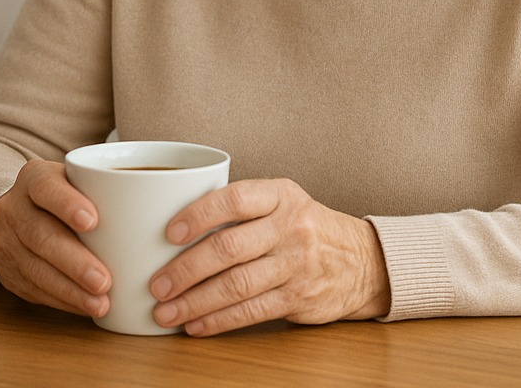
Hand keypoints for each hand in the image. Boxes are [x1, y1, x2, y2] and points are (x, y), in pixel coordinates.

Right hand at [0, 159, 110, 317]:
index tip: (93, 221)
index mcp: (34, 178)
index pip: (45, 187)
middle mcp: (14, 207)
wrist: (21, 213)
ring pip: (34, 267)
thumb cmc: (67, 198)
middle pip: (39, 234)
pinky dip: (62, 300)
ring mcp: (6, 240)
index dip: (66, 204)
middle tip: (105, 280)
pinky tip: (85, 307)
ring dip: (69, 289)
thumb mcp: (79, 181)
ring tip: (100, 303)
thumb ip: (109, 188)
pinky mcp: (7, 271)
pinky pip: (34, 289)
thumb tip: (166, 202)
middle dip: (74, 261)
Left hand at [148, 178, 389, 335]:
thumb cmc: (307, 227)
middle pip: (228, 249)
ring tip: (166, 311)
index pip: (234, 199)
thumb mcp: (282, 201)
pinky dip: (219, 321)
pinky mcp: (299, 298)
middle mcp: (290, 227)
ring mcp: (296, 265)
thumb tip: (174, 223)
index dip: (198, 215)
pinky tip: (196, 325)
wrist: (364, 261)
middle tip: (157, 284)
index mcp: (280, 195)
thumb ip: (241, 207)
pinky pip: (252, 312)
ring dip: (195, 302)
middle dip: (186, 269)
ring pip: (237, 286)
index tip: (168, 233)